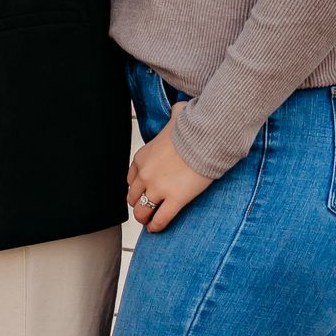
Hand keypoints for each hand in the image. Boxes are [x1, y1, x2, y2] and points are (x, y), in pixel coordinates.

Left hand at [126, 112, 212, 230]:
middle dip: (137, 204)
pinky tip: (156, 229)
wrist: (205, 139)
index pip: (130, 179)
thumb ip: (174, 114)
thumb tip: (181, 106)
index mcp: (141, 157)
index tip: (141, 192)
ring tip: (148, 222)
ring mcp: (158, 188)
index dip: (135, 187)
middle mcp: (145, 175)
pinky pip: (161, 218)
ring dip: (144, 218)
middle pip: (133, 196)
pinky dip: (157, 226)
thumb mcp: (176, 117)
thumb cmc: (193, 128)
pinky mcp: (176, 199)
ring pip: (143, 211)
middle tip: (144, 209)